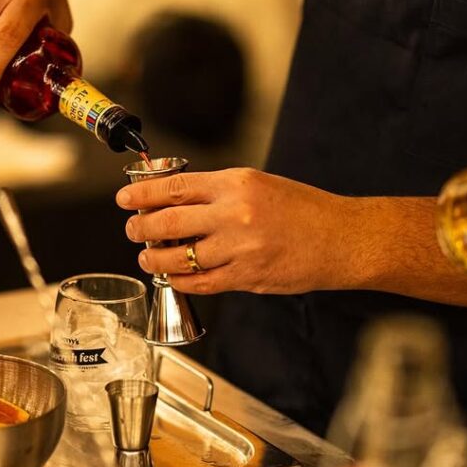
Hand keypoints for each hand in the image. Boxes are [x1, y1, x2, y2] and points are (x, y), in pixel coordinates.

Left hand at [116, 168, 359, 294]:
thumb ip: (218, 191)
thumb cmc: (303, 209)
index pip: (174, 188)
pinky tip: (173, 277)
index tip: (125, 200)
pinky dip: (179, 281)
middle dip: (140, 228)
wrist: (341, 238)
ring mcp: (239, 248)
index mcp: (236, 183)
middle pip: (168, 223)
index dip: (142, 195)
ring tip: (148, 257)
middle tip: (132, 230)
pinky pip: (199, 282)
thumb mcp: (258, 183)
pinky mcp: (246, 277)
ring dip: (154, 259)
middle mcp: (234, 214)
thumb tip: (176, 200)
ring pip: (177, 258)